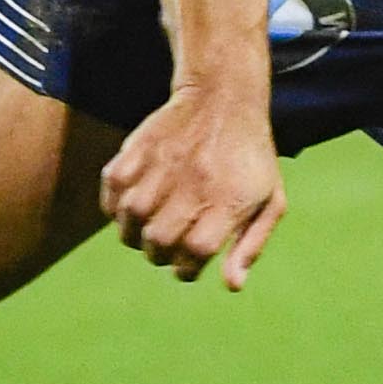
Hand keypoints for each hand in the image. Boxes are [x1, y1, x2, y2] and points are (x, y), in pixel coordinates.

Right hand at [102, 82, 287, 289]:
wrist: (224, 97)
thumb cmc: (250, 159)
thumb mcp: (269, 200)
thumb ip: (251, 245)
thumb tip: (232, 286)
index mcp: (230, 199)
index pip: (196, 251)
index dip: (187, 268)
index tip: (187, 265)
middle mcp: (195, 183)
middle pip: (159, 240)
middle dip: (157, 256)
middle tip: (166, 247)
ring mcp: (164, 165)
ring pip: (131, 217)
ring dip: (133, 234)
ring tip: (146, 229)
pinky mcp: (139, 149)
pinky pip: (112, 190)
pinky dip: (114, 207)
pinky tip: (130, 207)